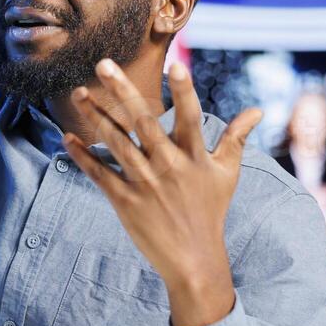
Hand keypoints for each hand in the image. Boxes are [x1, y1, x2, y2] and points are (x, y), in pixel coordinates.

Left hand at [61, 59, 261, 325]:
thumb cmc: (210, 211)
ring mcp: (146, 184)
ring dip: (96, 116)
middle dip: (123, 92)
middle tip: (103, 64)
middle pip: (143, 122)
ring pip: (116, 143)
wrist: (193, 260)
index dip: (184, 92)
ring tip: (78, 93)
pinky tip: (68, 138)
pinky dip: (83, 156)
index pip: (191, 117)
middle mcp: (169, 166)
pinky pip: (100, 174)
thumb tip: (257, 111)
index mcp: (195, 157)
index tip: (175, 65)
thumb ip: (236, 138)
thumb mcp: (227, 174)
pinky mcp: (125, 202)